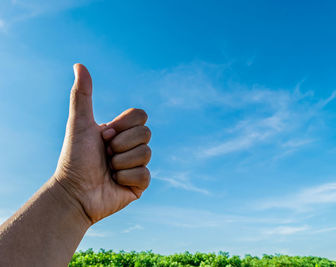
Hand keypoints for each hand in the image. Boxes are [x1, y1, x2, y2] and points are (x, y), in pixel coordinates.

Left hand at [53, 64, 150, 224]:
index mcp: (121, 131)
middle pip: (146, 133)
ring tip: (108, 170)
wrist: (74, 193)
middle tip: (105, 154)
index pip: (140, 116)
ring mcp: (137, 165)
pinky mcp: (140, 184)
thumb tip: (79, 65)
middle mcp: (131, 146)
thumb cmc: (74, 158)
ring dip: (121, 162)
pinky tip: (114, 182)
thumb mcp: (79, 124)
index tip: (103, 136)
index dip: (123, 126)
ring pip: (146, 153)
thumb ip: (82, 95)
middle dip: (121, 144)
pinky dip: (126, 178)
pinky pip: (145, 174)